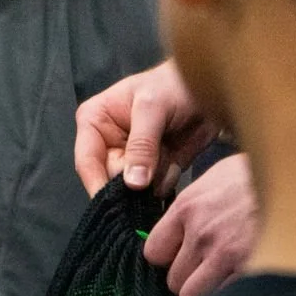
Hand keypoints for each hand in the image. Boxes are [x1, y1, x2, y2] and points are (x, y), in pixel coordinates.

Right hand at [74, 58, 216, 197]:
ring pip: (132, 191)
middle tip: (152, 176)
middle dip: (131, 188)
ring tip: (168, 159)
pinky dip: (166, 184)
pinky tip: (176, 164)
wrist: (208, 88)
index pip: (87, 162)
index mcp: (94, 123)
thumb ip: (141, 145)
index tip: (115, 207)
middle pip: (109, 182)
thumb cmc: (172, 87)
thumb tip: (132, 184)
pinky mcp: (152, 173)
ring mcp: (130, 161)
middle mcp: (107, 145)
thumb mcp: (152, 109)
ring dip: (152, 185)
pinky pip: (154, 192)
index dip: (97, 186)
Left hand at [143, 153, 256, 295]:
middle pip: (172, 277)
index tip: (178, 255)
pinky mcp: (247, 270)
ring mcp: (223, 254)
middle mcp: (200, 233)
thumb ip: (193, 203)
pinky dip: (226, 291)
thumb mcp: (217, 176)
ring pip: (191, 294)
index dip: (167, 257)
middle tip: (203, 267)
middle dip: (186, 276)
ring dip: (203, 288)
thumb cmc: (260, 175)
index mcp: (188, 206)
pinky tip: (236, 275)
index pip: (154, 251)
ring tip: (218, 275)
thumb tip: (180, 221)